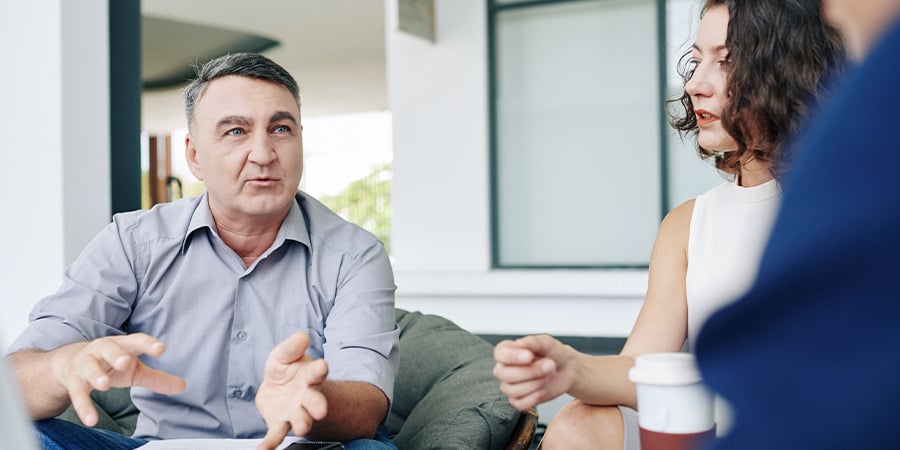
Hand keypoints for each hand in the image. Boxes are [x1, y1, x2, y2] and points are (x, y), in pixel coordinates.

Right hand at [51, 333, 184, 425]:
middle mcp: (103, 350)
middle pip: (110, 349)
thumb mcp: (136, 370)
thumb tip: (183, 386)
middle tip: (126, 362)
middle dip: (117, 355)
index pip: (137, 341)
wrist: (72, 363)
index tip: (161, 349)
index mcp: (123, 345)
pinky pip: (77, 393)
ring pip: (90, 367)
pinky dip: (84, 407)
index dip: (148, 344)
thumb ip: (157, 378)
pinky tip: (91, 420)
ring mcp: (86, 364)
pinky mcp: (74, 381)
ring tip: (104, 385)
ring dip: (96, 375)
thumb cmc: (112, 364)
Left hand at [256, 332, 328, 449]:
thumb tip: (302, 336)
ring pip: (301, 419)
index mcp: (310, 375)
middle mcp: (307, 395)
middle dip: (318, 405)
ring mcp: (295, 411)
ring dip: (302, 423)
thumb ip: (291, 347)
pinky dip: (270, 442)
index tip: (322, 367)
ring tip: (301, 428)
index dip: (320, 369)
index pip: (317, 372)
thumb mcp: (285, 354)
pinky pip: (276, 433)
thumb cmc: (286, 370)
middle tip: (321, 410)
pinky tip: (263, 448)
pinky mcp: (280, 422)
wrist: (278, 388)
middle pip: (315, 400)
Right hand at [493, 334, 575, 410]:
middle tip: (549, 364)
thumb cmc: (553, 353)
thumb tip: (518, 344)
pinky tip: (543, 388)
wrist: (566, 368)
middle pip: (505, 375)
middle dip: (531, 371)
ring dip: (535, 383)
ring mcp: (510, 386)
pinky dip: (534, 397)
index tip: (529, 356)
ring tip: (548, 375)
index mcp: (506, 351)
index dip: (513, 357)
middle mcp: (504, 369)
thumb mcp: (545, 342)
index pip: (500, 355)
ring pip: (513, 390)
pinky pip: (520, 404)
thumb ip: (531, 342)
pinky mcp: (518, 400)